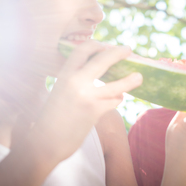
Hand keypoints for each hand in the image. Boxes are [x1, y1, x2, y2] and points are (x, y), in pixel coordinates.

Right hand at [32, 41, 142, 160]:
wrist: (46, 141)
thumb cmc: (52, 116)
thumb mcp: (59, 90)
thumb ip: (75, 79)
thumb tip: (99, 68)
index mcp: (64, 74)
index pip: (82, 50)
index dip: (96, 44)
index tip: (106, 45)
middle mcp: (76, 82)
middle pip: (103, 59)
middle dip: (118, 52)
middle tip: (128, 49)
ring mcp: (88, 97)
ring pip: (116, 85)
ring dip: (130, 80)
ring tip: (139, 76)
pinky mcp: (95, 112)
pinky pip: (114, 101)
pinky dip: (118, 99)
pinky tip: (118, 98)